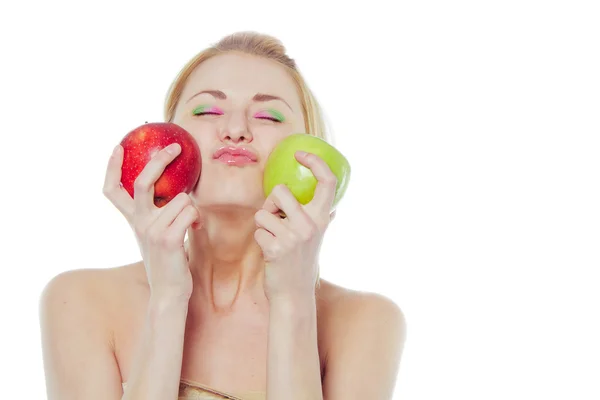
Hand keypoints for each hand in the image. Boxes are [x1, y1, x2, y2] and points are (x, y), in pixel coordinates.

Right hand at [102, 143, 201, 299]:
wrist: (169, 292)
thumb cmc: (168, 262)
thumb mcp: (156, 235)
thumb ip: (160, 214)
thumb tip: (179, 190)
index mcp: (133, 220)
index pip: (112, 190)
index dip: (112, 167)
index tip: (118, 147)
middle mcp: (139, 223)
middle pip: (143, 181)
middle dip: (159, 160)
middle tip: (175, 147)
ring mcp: (152, 230)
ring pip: (182, 199)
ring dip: (192, 208)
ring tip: (190, 224)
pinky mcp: (169, 238)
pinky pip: (190, 212)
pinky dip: (197, 219)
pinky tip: (196, 230)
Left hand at [254, 151, 336, 300]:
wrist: (294, 294)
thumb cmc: (303, 264)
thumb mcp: (318, 241)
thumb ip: (322, 222)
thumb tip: (333, 210)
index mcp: (322, 218)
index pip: (328, 181)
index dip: (315, 162)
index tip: (300, 154)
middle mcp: (311, 225)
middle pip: (280, 191)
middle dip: (270, 204)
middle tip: (275, 220)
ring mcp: (294, 236)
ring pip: (262, 212)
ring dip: (262, 225)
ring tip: (274, 239)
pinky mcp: (276, 248)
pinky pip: (258, 230)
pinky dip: (260, 240)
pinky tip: (270, 253)